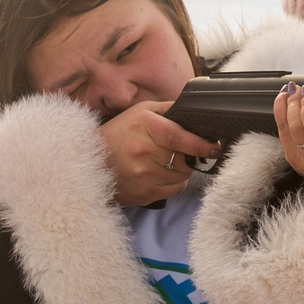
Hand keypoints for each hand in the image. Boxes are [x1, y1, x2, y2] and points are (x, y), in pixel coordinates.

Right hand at [101, 101, 217, 204]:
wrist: (90, 160)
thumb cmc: (119, 133)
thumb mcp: (141, 111)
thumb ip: (169, 110)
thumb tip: (196, 113)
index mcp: (145, 126)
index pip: (180, 137)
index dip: (201, 144)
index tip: (214, 148)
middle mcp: (144, 151)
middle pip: (185, 159)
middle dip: (191, 157)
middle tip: (183, 152)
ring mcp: (143, 175)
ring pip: (182, 175)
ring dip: (182, 169)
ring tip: (167, 161)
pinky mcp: (143, 193)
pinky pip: (174, 189)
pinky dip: (174, 182)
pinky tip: (160, 173)